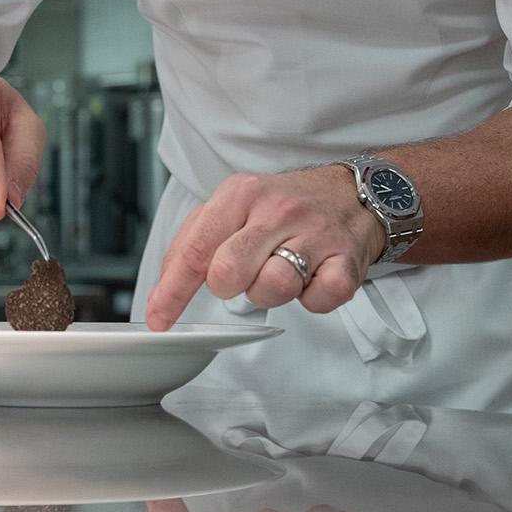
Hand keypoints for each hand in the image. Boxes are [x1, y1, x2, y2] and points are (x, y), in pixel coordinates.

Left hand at [145, 166, 385, 330]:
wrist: (352, 193)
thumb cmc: (285, 205)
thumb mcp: (233, 205)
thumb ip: (193, 243)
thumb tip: (161, 291)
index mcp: (241, 194)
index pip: (196, 250)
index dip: (172, 291)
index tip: (159, 317)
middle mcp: (278, 210)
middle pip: (229, 272)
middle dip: (228, 286)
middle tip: (244, 274)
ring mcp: (315, 234)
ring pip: (272, 288)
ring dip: (270, 293)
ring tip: (280, 271)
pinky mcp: (346, 260)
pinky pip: (318, 301)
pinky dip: (312, 300)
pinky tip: (312, 278)